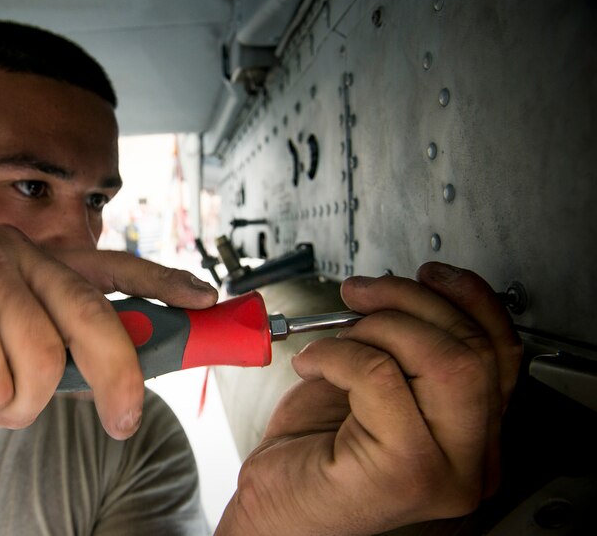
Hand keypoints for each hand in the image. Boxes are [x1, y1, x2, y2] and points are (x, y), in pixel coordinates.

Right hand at [0, 225, 216, 438]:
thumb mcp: (18, 347)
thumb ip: (67, 345)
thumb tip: (134, 368)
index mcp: (37, 260)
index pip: (114, 267)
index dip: (165, 284)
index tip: (207, 301)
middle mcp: (13, 252)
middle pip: (94, 319)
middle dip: (117, 378)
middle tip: (121, 422)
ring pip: (45, 362)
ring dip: (15, 400)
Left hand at [215, 262, 521, 535]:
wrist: (279, 505)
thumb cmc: (317, 451)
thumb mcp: (374, 386)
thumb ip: (409, 349)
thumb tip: (411, 290)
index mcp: (476, 433)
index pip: (502, 352)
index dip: (469, 301)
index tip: (430, 275)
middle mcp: (474, 460)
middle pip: (472, 351)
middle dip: (409, 303)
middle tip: (361, 294)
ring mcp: (445, 472)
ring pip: (441, 360)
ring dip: (376, 327)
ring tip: (334, 338)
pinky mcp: (404, 474)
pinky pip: (380, 376)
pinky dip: (337, 353)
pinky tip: (313, 364)